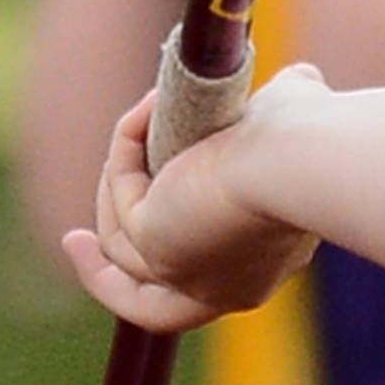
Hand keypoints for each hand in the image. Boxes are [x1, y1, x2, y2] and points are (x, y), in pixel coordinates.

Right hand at [61, 72, 330, 331]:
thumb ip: (290, 107)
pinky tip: (141, 113)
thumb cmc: (311, 142)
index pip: (203, 283)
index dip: (164, 261)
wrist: (302, 157)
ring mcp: (186, 276)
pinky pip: (120, 203)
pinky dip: (124, 154)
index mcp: (260, 269)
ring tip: (136, 122)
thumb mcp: (295, 126)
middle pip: (148, 305)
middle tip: (73, 240)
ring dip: (115, 184)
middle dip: (103, 278)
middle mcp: (223, 288)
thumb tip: (298, 79)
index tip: (136, 237)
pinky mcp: (155, 249)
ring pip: (121, 249)